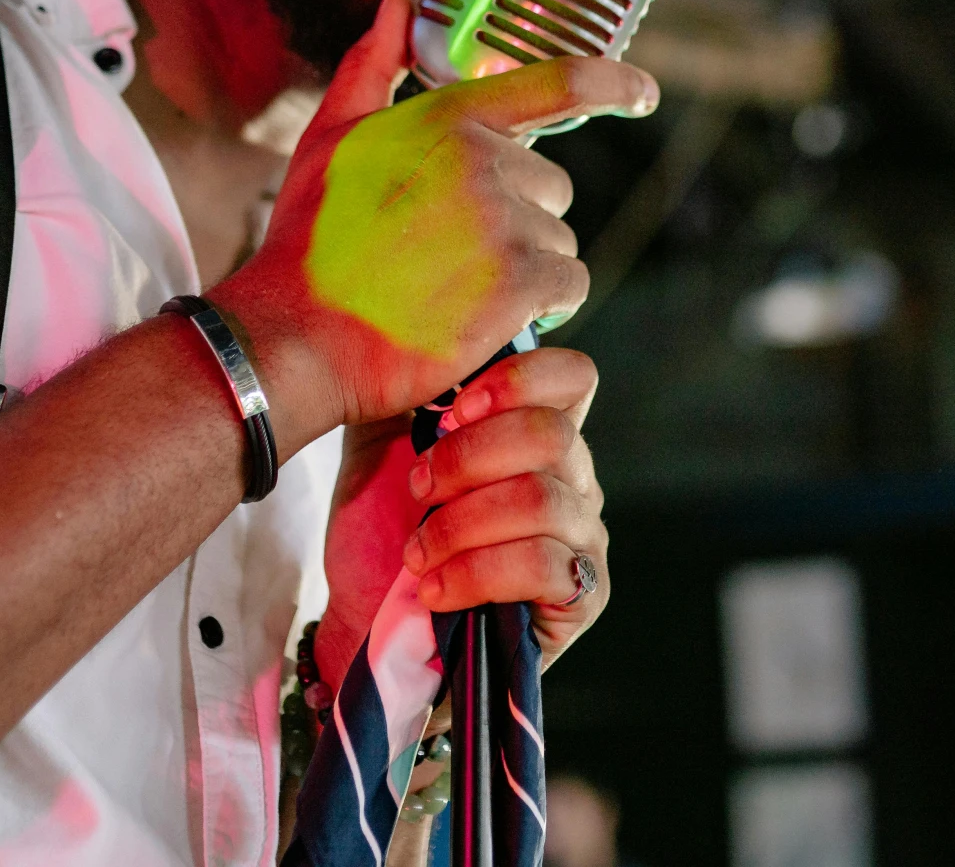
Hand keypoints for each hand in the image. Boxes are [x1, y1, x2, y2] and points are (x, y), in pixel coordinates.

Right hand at [213, 0, 654, 438]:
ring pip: (559, 240)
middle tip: (456, 255)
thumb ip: (369, 69)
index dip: (614, 83)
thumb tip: (394, 6)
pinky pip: (567, 286)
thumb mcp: (329, 142)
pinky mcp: (517, 284)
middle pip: (552, 186)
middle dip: (519, 220)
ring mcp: (503, 222)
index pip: (556, 83)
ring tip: (459, 291)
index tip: (643, 92)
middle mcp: (482, 161)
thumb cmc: (309, 245)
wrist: (295, 339)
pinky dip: (541, 307)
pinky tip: (490, 319)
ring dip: (526, 269)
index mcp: (446, 119)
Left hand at [316, 346, 609, 683]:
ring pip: (542, 501)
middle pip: (550, 436)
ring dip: (462, 525)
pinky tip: (434, 589)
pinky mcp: (582, 598)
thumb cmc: (383, 527)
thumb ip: (413, 384)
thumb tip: (417, 333)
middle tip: (418, 486)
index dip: (517, 381)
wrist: (369, 622)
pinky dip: (477, 574)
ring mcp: (585, 539)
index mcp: (540, 431)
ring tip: (417, 550)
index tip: (448, 410)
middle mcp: (576, 480)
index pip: (573, 377)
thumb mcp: (386, 441)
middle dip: (468, 460)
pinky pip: (545, 566)